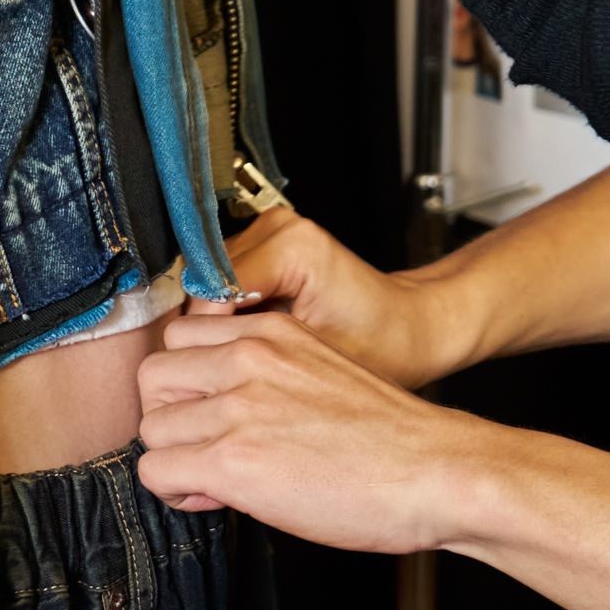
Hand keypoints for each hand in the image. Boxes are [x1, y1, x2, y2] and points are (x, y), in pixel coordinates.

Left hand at [136, 309, 488, 550]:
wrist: (436, 472)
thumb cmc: (391, 438)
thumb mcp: (319, 372)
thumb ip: (262, 375)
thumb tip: (217, 412)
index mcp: (269, 332)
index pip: (180, 338)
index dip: (186, 383)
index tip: (205, 413)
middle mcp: (246, 357)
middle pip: (153, 378)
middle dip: (169, 417)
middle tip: (200, 447)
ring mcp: (237, 407)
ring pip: (152, 427)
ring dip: (173, 457)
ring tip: (213, 478)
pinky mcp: (233, 460)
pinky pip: (158, 472)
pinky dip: (176, 490)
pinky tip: (214, 497)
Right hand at [220, 206, 458, 390]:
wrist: (409, 326)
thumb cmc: (383, 346)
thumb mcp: (318, 361)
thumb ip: (257, 356)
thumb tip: (200, 371)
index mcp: (293, 245)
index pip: (214, 288)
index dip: (204, 339)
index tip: (200, 380)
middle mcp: (276, 227)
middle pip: (204, 281)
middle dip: (202, 334)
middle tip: (205, 382)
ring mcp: (268, 231)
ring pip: (205, 280)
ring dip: (208, 325)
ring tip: (219, 369)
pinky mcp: (263, 244)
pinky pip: (221, 280)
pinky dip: (222, 316)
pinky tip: (234, 349)